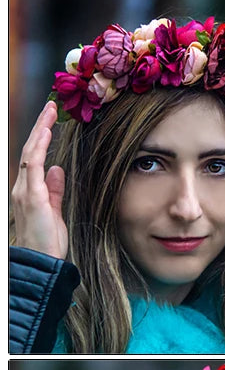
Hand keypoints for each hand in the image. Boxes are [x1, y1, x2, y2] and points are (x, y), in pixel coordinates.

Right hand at [11, 101, 68, 259]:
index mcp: (30, 190)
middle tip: (51, 107)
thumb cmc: (47, 241)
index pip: (35, 157)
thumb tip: (57, 169)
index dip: (42, 137)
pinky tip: (46, 133)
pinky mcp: (31, 197)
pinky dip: (39, 148)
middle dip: (40, 127)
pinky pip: (32, 166)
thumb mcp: (55, 211)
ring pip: (30, 153)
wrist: (41, 262)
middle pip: (31, 149)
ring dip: (40, 131)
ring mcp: (25, 191)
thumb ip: (55, 190)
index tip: (51, 120)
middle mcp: (23, 186)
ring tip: (50, 112)